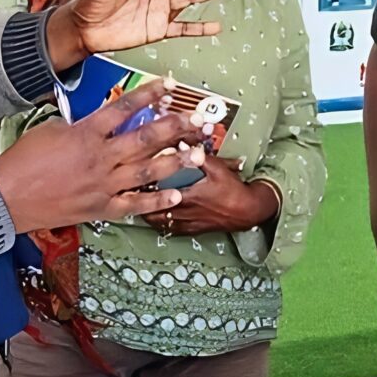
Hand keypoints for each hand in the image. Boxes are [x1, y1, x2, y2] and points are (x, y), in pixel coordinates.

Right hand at [0, 80, 204, 232]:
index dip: (149, 94)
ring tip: (198, 154)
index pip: (124, 107)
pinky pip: (134, 205)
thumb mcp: (50, 129)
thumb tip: (98, 122)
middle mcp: (101, 158)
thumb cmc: (23, 160)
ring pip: (148, 171)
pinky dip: (156, 201)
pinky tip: (176, 195)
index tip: (168, 84)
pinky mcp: (101, 209)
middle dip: (175, 127)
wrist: (5, 197)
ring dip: (176, 162)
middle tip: (197, 119)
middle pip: (146, 138)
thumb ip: (79, 125)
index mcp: (87, 133)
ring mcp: (103, 185)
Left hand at [142, 158, 276, 235]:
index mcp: (190, 195)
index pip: (160, 192)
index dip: (143, 187)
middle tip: (129, 191)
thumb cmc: (233, 189)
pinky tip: (152, 216)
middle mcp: (185, 212)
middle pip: (153, 210)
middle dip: (140, 202)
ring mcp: (187, 224)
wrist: (247, 211)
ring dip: (146, 213)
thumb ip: (198, 157)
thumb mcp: (218, 168)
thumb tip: (181, 145)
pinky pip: (169, 229)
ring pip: (158, 222)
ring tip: (136, 203)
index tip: (133, 177)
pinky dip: (158, 223)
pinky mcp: (191, 231)